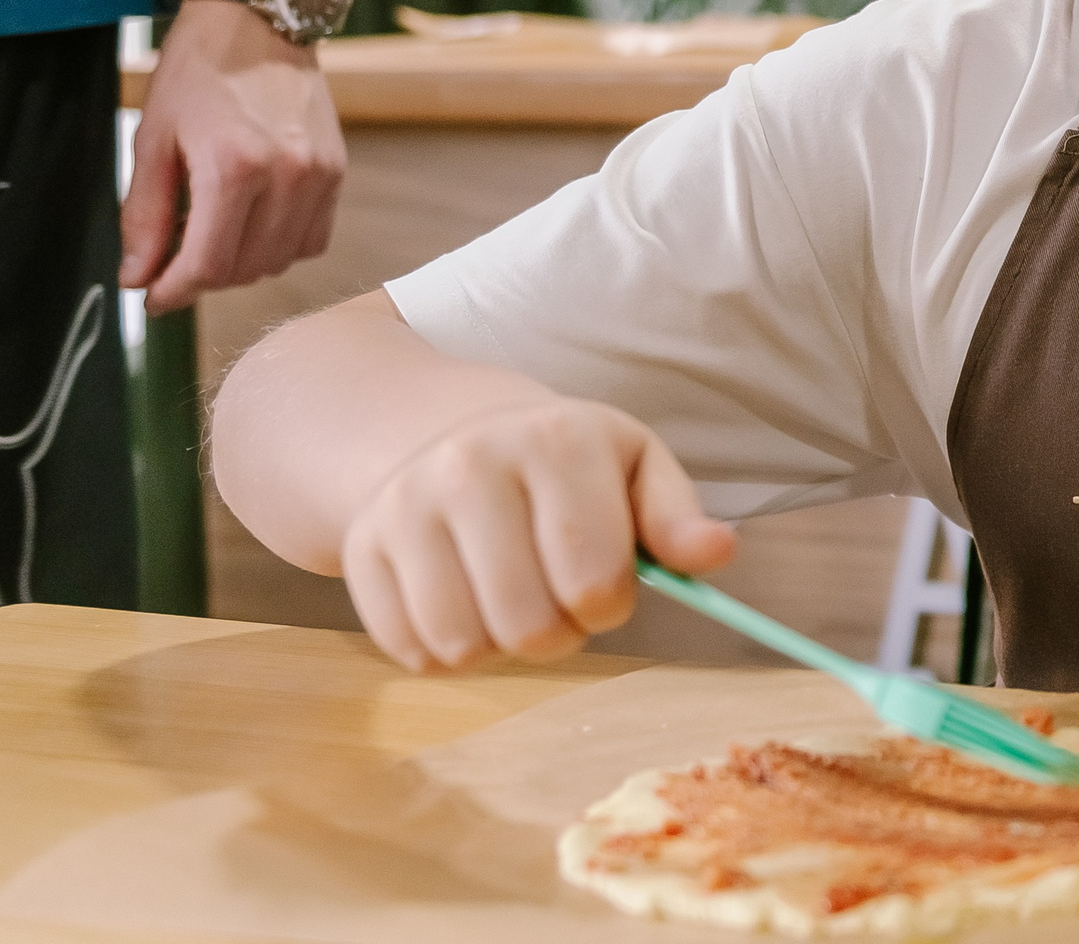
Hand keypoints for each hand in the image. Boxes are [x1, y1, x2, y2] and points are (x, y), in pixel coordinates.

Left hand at [121, 0, 345, 313]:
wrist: (258, 20)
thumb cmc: (199, 71)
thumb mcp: (153, 138)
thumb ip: (145, 215)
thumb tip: (138, 277)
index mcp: (234, 166)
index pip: (208, 265)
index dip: (174, 292)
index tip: (154, 296)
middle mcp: (287, 175)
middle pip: (245, 269)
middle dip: (203, 277)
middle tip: (174, 260)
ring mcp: (319, 175)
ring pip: (280, 261)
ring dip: (242, 263)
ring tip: (213, 234)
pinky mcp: (336, 171)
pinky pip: (312, 239)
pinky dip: (280, 245)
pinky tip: (254, 222)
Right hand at [339, 397, 735, 670]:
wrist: (444, 429)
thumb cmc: (563, 463)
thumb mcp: (633, 466)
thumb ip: (677, 516)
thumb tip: (718, 554)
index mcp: (556, 440)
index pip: (593, 579)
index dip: (609, 606)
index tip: (605, 589)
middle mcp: (471, 465)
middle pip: (527, 623)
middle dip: (558, 634)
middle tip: (557, 601)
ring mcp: (405, 505)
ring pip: (464, 645)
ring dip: (500, 647)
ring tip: (512, 601)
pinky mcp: (361, 546)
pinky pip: (410, 649)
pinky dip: (444, 649)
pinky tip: (462, 602)